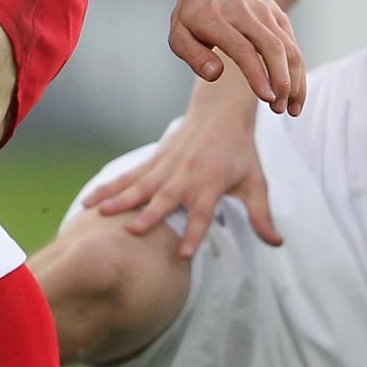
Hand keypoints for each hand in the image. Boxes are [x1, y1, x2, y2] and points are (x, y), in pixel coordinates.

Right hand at [86, 89, 277, 254]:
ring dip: (119, 199)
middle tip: (132, 231)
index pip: (202, 213)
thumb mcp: (256, 182)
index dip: (194, 232)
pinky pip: (128, 176)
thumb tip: (276, 243)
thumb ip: (262, 214)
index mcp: (210, 184)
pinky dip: (109, 187)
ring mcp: (166, 167)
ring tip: (99, 213)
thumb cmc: (239, 151)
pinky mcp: (153, 161)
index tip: (184, 253)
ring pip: (139, 185)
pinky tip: (90, 200)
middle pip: (165, 198)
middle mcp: (185, 176)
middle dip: (149, 215)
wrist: (220, 113)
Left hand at [170, 0, 304, 114]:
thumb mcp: (179, 31)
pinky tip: (295, 91)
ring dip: (295, 79)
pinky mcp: (278, 15)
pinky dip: (298, 69)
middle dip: (282, 81)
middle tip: (279, 108)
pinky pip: (293, 43)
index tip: (267, 97)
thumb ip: (193, 55)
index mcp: (216, 20)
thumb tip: (215, 75)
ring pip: (289, 47)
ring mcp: (265, 13)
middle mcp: (246, 14)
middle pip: (273, 48)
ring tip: (291, 107)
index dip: (258, 74)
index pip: (243, 49)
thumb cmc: (194, 10)